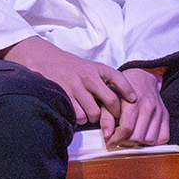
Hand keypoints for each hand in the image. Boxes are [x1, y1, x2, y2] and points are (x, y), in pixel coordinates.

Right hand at [3, 35, 129, 124]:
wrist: (44, 59)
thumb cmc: (71, 67)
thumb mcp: (89, 67)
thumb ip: (102, 80)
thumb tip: (121, 99)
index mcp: (96, 68)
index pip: (118, 77)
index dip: (128, 90)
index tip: (134, 100)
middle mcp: (88, 77)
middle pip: (110, 101)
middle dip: (114, 114)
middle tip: (114, 119)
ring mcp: (76, 87)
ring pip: (94, 113)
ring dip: (94, 118)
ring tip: (91, 115)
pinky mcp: (65, 97)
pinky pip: (78, 116)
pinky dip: (80, 119)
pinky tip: (78, 113)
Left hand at [100, 68, 168, 147]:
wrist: (140, 77)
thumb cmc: (122, 89)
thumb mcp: (108, 99)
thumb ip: (106, 117)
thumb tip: (107, 135)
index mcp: (133, 102)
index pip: (127, 129)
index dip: (117, 140)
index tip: (110, 143)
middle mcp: (149, 107)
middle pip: (138, 137)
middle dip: (126, 143)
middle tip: (119, 140)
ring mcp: (159, 111)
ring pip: (150, 140)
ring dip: (139, 144)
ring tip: (129, 138)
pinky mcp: (165, 115)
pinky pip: (163, 137)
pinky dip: (154, 142)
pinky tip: (143, 137)